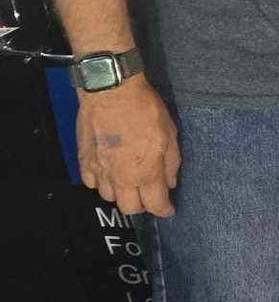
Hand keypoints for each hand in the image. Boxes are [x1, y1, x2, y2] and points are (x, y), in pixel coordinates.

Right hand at [76, 75, 180, 217]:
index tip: (169, 208)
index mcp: (145, 172)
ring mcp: (100, 170)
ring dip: (121, 193)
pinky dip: (101, 183)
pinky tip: (109, 172)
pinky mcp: (83, 160)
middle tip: (149, 194)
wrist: (111, 91)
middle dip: (143, 205)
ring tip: (129, 181)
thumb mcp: (170, 133)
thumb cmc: (145, 109)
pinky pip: (91, 183)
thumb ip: (171, 163)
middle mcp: (121, 177)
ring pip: (109, 197)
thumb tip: (169, 183)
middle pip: (130, 208)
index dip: (164, 210)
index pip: (155, 205)